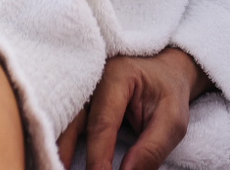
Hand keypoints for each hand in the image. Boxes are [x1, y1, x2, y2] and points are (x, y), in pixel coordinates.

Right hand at [57, 49, 210, 169]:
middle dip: (64, 154)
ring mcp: (82, 86)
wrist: (166, 70)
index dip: (98, 159)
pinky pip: (64, 121)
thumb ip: (152, 149)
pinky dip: (61, 143)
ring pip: (62, 120)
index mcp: (118, 76)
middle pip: (71, 120)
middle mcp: (92, 77)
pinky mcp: (78, 98)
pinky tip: (59, 159)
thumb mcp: (172, 119)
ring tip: (57, 167)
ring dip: (58, 149)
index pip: (101, 124)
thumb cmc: (169, 91)